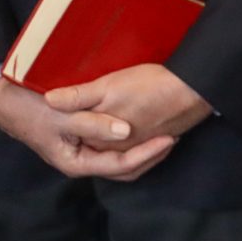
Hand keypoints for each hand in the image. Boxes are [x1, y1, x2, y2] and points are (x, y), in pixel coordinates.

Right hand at [0, 77, 176, 179]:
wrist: (3, 99)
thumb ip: (95, 123)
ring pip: (117, 157)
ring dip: (141, 147)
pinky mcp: (80, 137)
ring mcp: (80, 150)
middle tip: (174, 136)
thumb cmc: (31, 107)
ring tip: (164, 131)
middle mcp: (80, 161)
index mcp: (76, 162)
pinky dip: (128, 136)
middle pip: (123, 167)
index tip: (169, 138)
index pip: (121, 164)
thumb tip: (126, 131)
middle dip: (149, 155)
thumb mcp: (64, 115)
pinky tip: (140, 123)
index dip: (147, 153)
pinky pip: (110, 143)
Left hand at [45, 64, 212, 149]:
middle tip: (74, 121)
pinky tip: (127, 129)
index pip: (79, 143)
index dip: (68, 128)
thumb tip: (48, 102)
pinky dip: (127, 143)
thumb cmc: (149, 87)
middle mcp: (122, 153)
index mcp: (105, 145)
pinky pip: (138, 151)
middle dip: (86, 139)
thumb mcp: (108, 87)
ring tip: (99, 126)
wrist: (193, 90)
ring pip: (118, 153)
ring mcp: (141, 150)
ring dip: (107, 143)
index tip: (58, 114)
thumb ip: (78, 98)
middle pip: (98, 150)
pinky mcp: (157, 142)